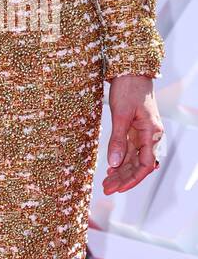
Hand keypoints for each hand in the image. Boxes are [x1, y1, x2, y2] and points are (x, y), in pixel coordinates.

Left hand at [102, 74, 162, 193]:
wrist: (130, 70)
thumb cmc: (128, 88)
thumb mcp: (120, 114)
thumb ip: (117, 139)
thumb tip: (113, 163)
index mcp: (151, 133)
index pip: (145, 164)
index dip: (132, 179)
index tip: (118, 188)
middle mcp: (150, 135)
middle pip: (138, 164)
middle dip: (123, 178)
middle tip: (106, 188)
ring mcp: (143, 132)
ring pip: (133, 157)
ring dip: (121, 170)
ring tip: (106, 181)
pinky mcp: (136, 127)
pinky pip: (130, 148)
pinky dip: (121, 158)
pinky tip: (111, 166)